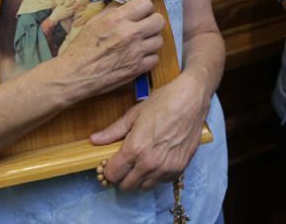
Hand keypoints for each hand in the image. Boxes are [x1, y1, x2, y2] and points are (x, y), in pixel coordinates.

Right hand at [52, 0, 164, 98]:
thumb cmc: (81, 49)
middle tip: (144, 24)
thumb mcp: (93, 22)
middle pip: (159, 21)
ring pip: (159, 40)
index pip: (146, 4)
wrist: (75, 75)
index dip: (144, 6)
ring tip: (140, 41)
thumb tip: (126, 3)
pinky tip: (138, 55)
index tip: (141, 11)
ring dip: (151, 39)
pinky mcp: (137, 69)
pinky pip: (154, 58)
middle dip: (152, 21)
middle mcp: (130, 34)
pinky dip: (148, 57)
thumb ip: (113, 11)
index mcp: (117, 20)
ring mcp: (136, 52)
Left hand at [90, 72, 208, 190]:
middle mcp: (150, 163)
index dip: (108, 171)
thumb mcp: (134, 115)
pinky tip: (156, 161)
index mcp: (135, 149)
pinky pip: (162, 181)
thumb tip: (94, 140)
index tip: (109, 165)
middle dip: (122, 177)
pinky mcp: (179, 168)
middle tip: (124, 166)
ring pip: (144, 187)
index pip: (113, 174)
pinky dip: (157, 176)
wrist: (191, 100)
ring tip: (140, 163)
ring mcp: (166, 168)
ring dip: (139, 179)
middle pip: (127, 186)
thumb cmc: (163, 102)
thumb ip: (113, 131)